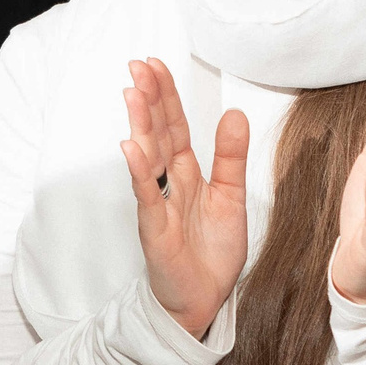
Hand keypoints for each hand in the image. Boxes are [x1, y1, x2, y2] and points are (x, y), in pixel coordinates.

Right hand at [120, 58, 249, 338]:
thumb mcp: (231, 196)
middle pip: (157, 133)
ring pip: (148, 157)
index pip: (175, 126)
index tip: (156, 64)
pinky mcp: (156, 228)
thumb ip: (231, 157)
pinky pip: (147, 195)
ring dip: (140, 125)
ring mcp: (159, 204)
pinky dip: (140, 171)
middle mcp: (169, 183)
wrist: (205, 299)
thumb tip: (233, 113)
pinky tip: (132, 147)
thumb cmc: (212, 251)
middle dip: (149, 99)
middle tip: (138, 66)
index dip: (166, 96)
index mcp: (187, 173)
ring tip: (133, 94)